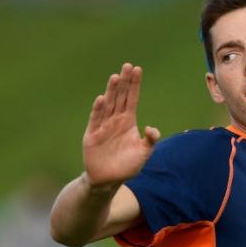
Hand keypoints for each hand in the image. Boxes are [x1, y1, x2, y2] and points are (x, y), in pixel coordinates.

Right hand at [82, 63, 159, 187]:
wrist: (109, 180)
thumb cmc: (127, 166)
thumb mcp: (143, 154)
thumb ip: (150, 141)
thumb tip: (152, 128)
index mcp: (128, 121)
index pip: (132, 99)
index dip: (135, 85)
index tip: (137, 69)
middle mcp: (115, 120)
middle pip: (120, 97)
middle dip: (124, 82)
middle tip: (127, 66)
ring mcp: (103, 125)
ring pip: (108, 104)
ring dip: (111, 91)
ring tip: (116, 77)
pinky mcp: (92, 134)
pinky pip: (96, 120)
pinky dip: (98, 110)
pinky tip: (101, 99)